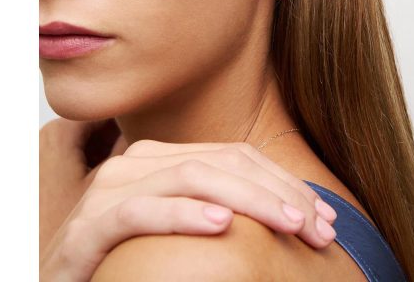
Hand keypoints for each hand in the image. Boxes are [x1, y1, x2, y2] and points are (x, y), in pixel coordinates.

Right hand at [40, 137, 337, 281]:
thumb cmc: (126, 256)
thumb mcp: (180, 223)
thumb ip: (220, 205)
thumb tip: (290, 210)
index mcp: (164, 157)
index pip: (237, 157)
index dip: (284, 182)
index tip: (324, 216)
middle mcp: (139, 162)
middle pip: (223, 162)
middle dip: (278, 192)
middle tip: (319, 228)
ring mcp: (111, 189)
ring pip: (191, 177)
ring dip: (249, 199)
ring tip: (289, 223)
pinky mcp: (89, 226)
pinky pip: (141, 211)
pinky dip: (184, 215)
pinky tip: (221, 225)